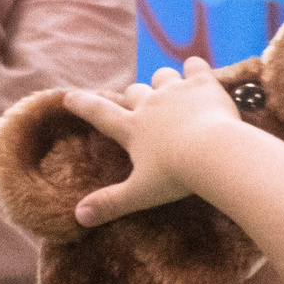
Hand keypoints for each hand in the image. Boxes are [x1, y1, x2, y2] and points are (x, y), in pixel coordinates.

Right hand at [62, 59, 248, 226]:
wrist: (214, 153)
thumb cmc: (176, 176)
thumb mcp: (140, 194)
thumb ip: (110, 203)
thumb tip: (79, 217)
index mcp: (132, 129)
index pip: (99, 113)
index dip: (82, 104)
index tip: (69, 96)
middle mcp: (150, 105)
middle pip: (134, 92)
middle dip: (135, 97)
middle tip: (142, 106)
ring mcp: (176, 90)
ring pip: (163, 76)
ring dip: (164, 81)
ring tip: (173, 91)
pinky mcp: (202, 84)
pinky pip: (195, 66)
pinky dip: (196, 69)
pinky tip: (199, 75)